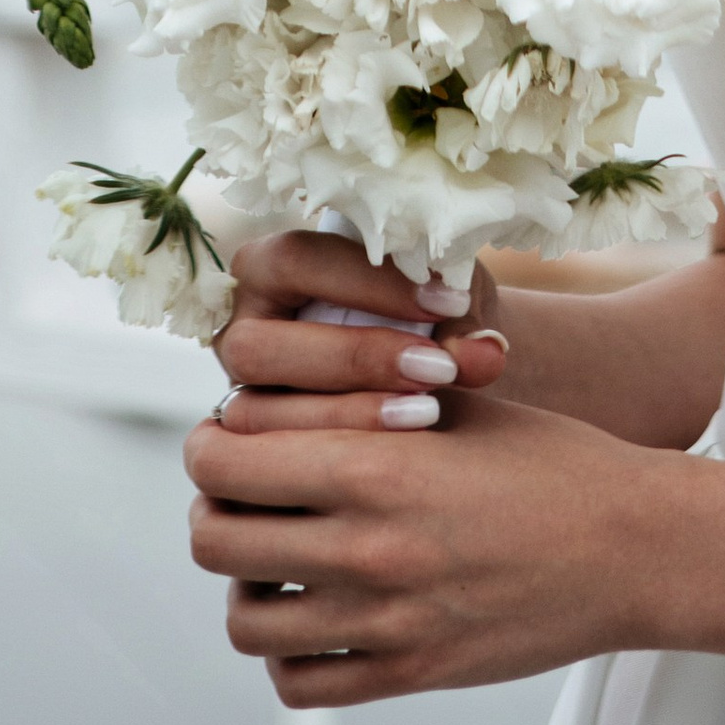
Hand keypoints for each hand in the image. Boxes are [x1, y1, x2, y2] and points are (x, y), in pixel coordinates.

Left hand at [184, 387, 669, 705]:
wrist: (636, 547)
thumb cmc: (555, 463)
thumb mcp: (459, 406)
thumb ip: (365, 404)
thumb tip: (282, 397)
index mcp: (377, 467)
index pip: (227, 462)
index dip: (212, 444)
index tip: (227, 437)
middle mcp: (369, 549)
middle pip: (216, 540)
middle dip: (217, 509)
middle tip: (243, 494)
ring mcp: (386, 623)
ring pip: (245, 622)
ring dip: (247, 585)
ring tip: (278, 559)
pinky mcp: (410, 674)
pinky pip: (299, 683)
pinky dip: (288, 653)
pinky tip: (316, 614)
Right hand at [208, 229, 510, 434]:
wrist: (434, 367)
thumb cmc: (434, 314)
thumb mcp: (450, 298)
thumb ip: (463, 317)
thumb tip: (485, 351)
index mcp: (270, 267)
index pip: (298, 260)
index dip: (370, 282)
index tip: (450, 301)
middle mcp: (239, 329)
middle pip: (259, 346)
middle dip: (353, 358)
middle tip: (438, 370)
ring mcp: (239, 396)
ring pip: (256, 414)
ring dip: (346, 417)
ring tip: (428, 413)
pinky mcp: (253, 451)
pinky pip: (273, 464)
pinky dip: (337, 460)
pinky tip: (400, 456)